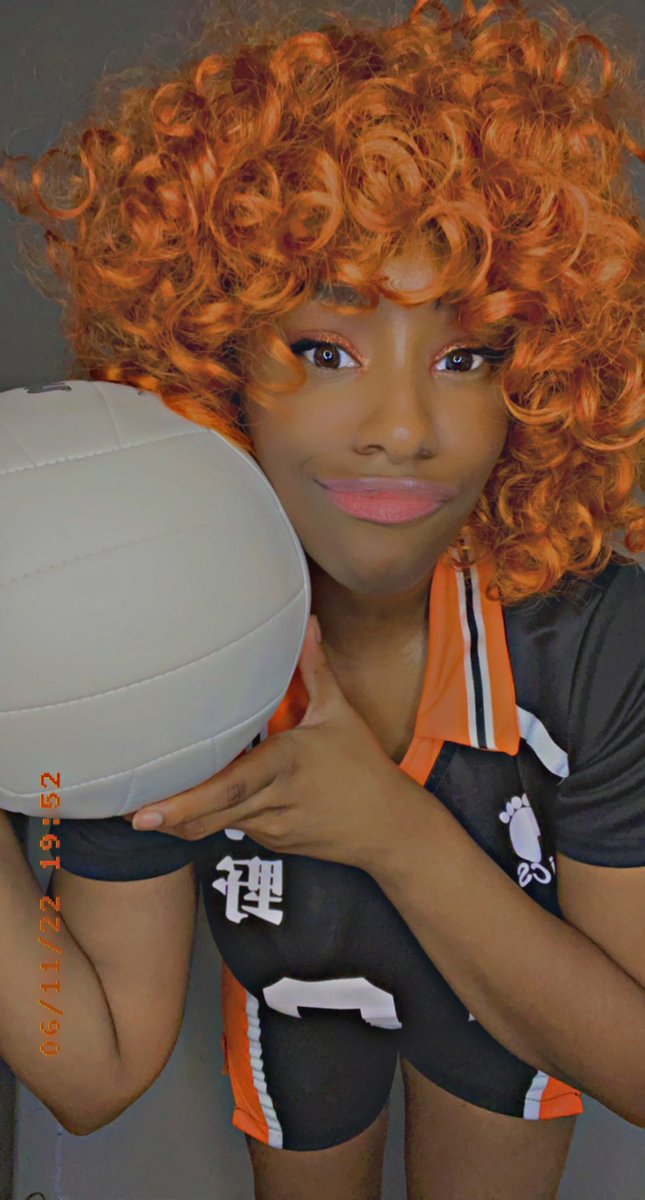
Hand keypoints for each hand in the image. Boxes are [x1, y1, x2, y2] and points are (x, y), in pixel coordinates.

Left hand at [126, 616, 405, 872]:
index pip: (230, 786)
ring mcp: (271, 828)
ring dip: (179, 819)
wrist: (391, 829)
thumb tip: (307, 623)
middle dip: (167, 817)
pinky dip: (206, 819)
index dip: (187, 801)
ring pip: (214, 828)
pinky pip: (232, 828)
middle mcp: (274, 802)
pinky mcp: (271, 842)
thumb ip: (316, 670)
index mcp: (287, 766)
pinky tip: (182, 808)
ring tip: (141, 808)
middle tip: (126, 812)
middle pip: (211, 816)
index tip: (148, 810)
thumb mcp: (341, 715)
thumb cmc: (365, 768)